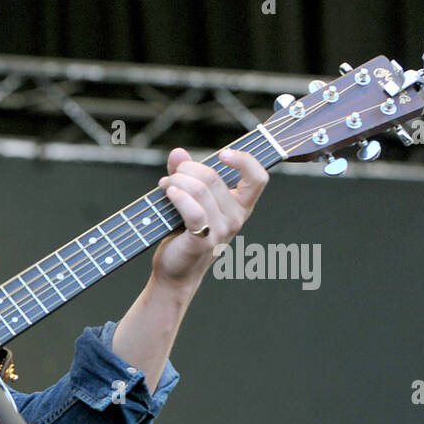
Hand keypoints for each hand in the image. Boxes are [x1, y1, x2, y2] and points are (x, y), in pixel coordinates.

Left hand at [152, 147, 269, 289]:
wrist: (176, 271)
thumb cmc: (184, 235)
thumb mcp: (189, 200)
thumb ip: (186, 175)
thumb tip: (178, 153)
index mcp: (240, 206)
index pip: (258, 178)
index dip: (244, 160)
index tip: (222, 154)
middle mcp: (236, 218)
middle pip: (214, 178)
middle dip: (187, 170)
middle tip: (171, 175)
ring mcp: (221, 231)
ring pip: (201, 190)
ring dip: (177, 181)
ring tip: (165, 185)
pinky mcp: (203, 241)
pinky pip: (194, 211)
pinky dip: (178, 197)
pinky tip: (167, 193)